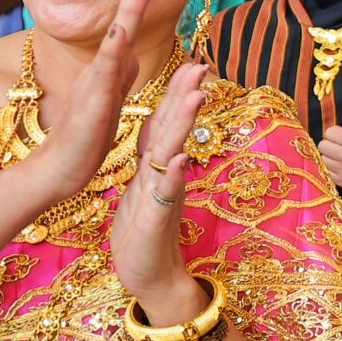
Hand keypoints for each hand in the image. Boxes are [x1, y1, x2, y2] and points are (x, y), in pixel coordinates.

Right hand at [28, 0, 153, 201]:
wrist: (63, 164)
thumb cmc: (86, 133)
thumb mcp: (110, 96)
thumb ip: (119, 73)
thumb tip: (130, 52)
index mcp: (112, 65)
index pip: (129, 24)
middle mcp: (106, 64)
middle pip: (125, 19)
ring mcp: (100, 77)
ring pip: (119, 33)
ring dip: (132, 4)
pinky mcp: (96, 95)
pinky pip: (107, 67)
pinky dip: (115, 45)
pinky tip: (122, 27)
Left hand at [114, 60, 210, 303]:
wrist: (149, 276)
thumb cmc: (142, 234)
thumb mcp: (143, 190)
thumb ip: (152, 163)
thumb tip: (160, 134)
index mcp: (156, 169)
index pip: (165, 124)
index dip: (175, 94)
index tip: (187, 64)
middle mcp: (165, 177)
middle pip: (174, 131)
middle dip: (185, 98)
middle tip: (199, 67)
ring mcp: (163, 196)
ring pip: (173, 155)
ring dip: (183, 126)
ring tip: (194, 98)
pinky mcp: (157, 220)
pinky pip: (167, 195)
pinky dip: (174, 175)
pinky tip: (180, 157)